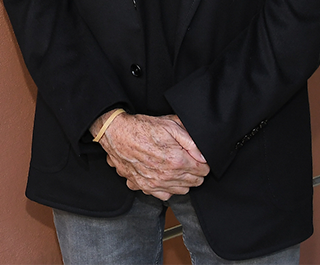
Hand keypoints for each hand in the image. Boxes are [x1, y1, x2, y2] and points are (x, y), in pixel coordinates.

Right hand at [93, 112, 208, 199]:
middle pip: (194, 182)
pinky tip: (164, 176)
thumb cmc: (141, 127)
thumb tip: (204, 156)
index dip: (203, 162)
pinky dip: (167, 188)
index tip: (197, 157)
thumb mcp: (170, 125)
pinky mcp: (143, 186)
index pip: (203, 170)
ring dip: (183, 181)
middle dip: (195, 172)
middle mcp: (166, 176)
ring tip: (176, 168)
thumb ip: (191, 142)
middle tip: (188, 160)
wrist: (115, 133)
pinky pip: (164, 195)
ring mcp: (154, 183)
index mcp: (176, 161)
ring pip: (181, 190)